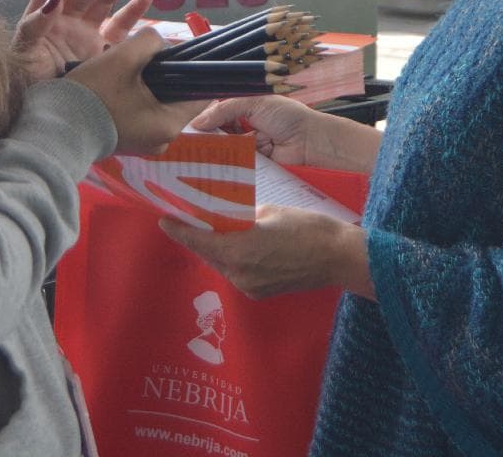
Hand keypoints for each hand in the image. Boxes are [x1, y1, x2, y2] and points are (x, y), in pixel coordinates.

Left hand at [13, 0, 148, 79]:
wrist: (45, 113)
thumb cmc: (26, 82)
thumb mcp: (24, 53)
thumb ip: (35, 25)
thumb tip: (55, 0)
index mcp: (44, 13)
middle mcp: (65, 17)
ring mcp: (85, 31)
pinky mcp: (102, 48)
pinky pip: (120, 24)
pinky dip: (134, 10)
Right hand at [65, 29, 205, 152]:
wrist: (53, 128)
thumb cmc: (92, 94)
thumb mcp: (122, 57)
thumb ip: (151, 42)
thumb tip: (160, 44)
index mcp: (169, 124)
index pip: (201, 94)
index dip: (194, 68)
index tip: (179, 51)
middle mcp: (162, 139)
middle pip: (176, 96)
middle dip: (164, 73)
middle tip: (144, 55)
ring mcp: (144, 143)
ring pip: (156, 102)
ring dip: (146, 83)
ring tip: (126, 66)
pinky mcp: (127, 140)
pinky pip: (141, 113)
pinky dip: (134, 96)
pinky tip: (116, 83)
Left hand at [160, 206, 372, 300]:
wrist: (338, 258)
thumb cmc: (308, 228)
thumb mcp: (271, 212)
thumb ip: (244, 216)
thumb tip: (231, 217)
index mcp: (240, 250)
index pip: (200, 240)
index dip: (180, 230)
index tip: (163, 220)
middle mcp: (240, 273)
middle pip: (208, 253)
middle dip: (197, 237)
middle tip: (187, 218)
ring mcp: (250, 286)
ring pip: (221, 263)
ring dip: (214, 248)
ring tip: (209, 228)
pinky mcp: (260, 292)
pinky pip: (236, 272)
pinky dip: (231, 258)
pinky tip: (234, 243)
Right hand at [189, 96, 380, 174]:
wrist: (313, 141)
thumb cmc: (288, 116)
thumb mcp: (255, 102)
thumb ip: (225, 109)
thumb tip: (197, 122)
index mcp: (245, 108)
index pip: (217, 114)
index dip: (203, 120)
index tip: (185, 128)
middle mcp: (245, 128)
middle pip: (218, 134)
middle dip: (204, 138)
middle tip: (184, 145)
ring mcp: (249, 148)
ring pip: (224, 151)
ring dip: (213, 153)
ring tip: (192, 157)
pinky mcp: (254, 166)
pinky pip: (235, 166)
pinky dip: (226, 167)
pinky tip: (211, 169)